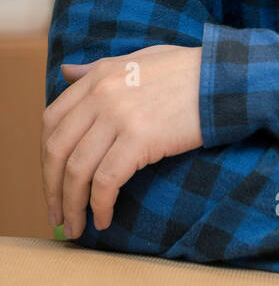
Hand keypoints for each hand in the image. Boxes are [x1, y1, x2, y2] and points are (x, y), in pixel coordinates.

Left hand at [42, 44, 203, 238]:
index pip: (51, 122)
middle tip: (58, 214)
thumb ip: (97, 69)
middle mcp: (101, 94)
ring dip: (72, 205)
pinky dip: (99, 205)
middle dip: (52, 189)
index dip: (46, 158)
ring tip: (77, 226)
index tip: (52, 181)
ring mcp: (118, 116)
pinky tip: (104, 218)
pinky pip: (106, 181)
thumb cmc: (187, 71)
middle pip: (57, 150)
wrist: (225, 78)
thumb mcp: (136, 59)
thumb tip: (66, 73)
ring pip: (77, 170)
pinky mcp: (140, 138)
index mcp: (98, 76)